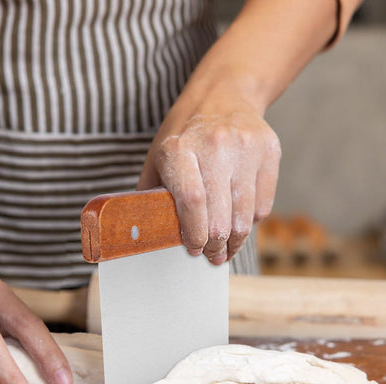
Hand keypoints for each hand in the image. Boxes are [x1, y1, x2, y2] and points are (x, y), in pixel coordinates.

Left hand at [139, 83, 280, 263]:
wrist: (223, 94)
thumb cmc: (184, 134)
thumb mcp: (158, 158)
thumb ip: (151, 195)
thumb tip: (146, 235)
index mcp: (179, 150)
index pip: (192, 202)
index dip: (193, 234)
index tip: (193, 249)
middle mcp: (215, 146)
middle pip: (220, 216)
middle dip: (215, 246)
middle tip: (211, 256)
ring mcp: (246, 147)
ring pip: (245, 216)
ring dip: (235, 241)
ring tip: (226, 249)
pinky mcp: (269, 150)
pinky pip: (263, 205)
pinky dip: (251, 222)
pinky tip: (239, 222)